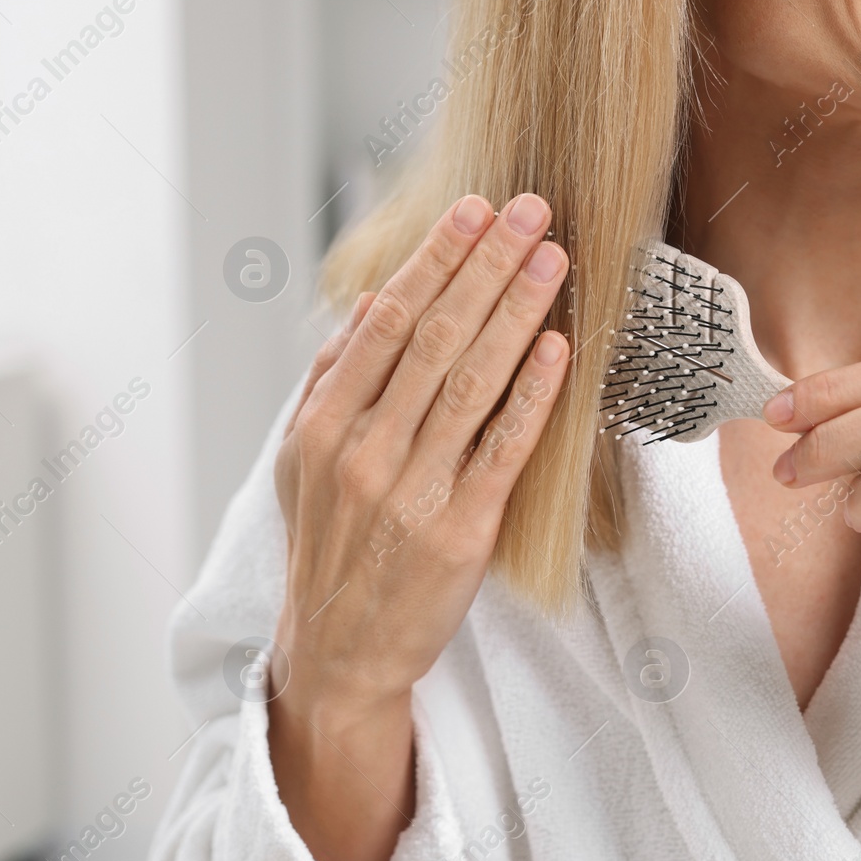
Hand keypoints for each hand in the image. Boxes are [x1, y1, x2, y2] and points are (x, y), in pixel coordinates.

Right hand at [270, 193, 569, 860]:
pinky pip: (502, 451)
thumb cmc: (329, 545)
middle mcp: (363, 451)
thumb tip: (375, 302)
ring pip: (472, 384)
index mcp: (322, 425)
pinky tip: (559, 349)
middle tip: (530, 212)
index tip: (473, 211)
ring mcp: (412, 493)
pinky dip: (533, 397)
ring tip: (553, 260)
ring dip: (518, 313)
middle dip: (486, 267)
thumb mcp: (302, 461)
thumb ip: (332, 380)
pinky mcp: (460, 533)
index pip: (385, 322)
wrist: (341, 649)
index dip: (434, 261)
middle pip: (434, 339)